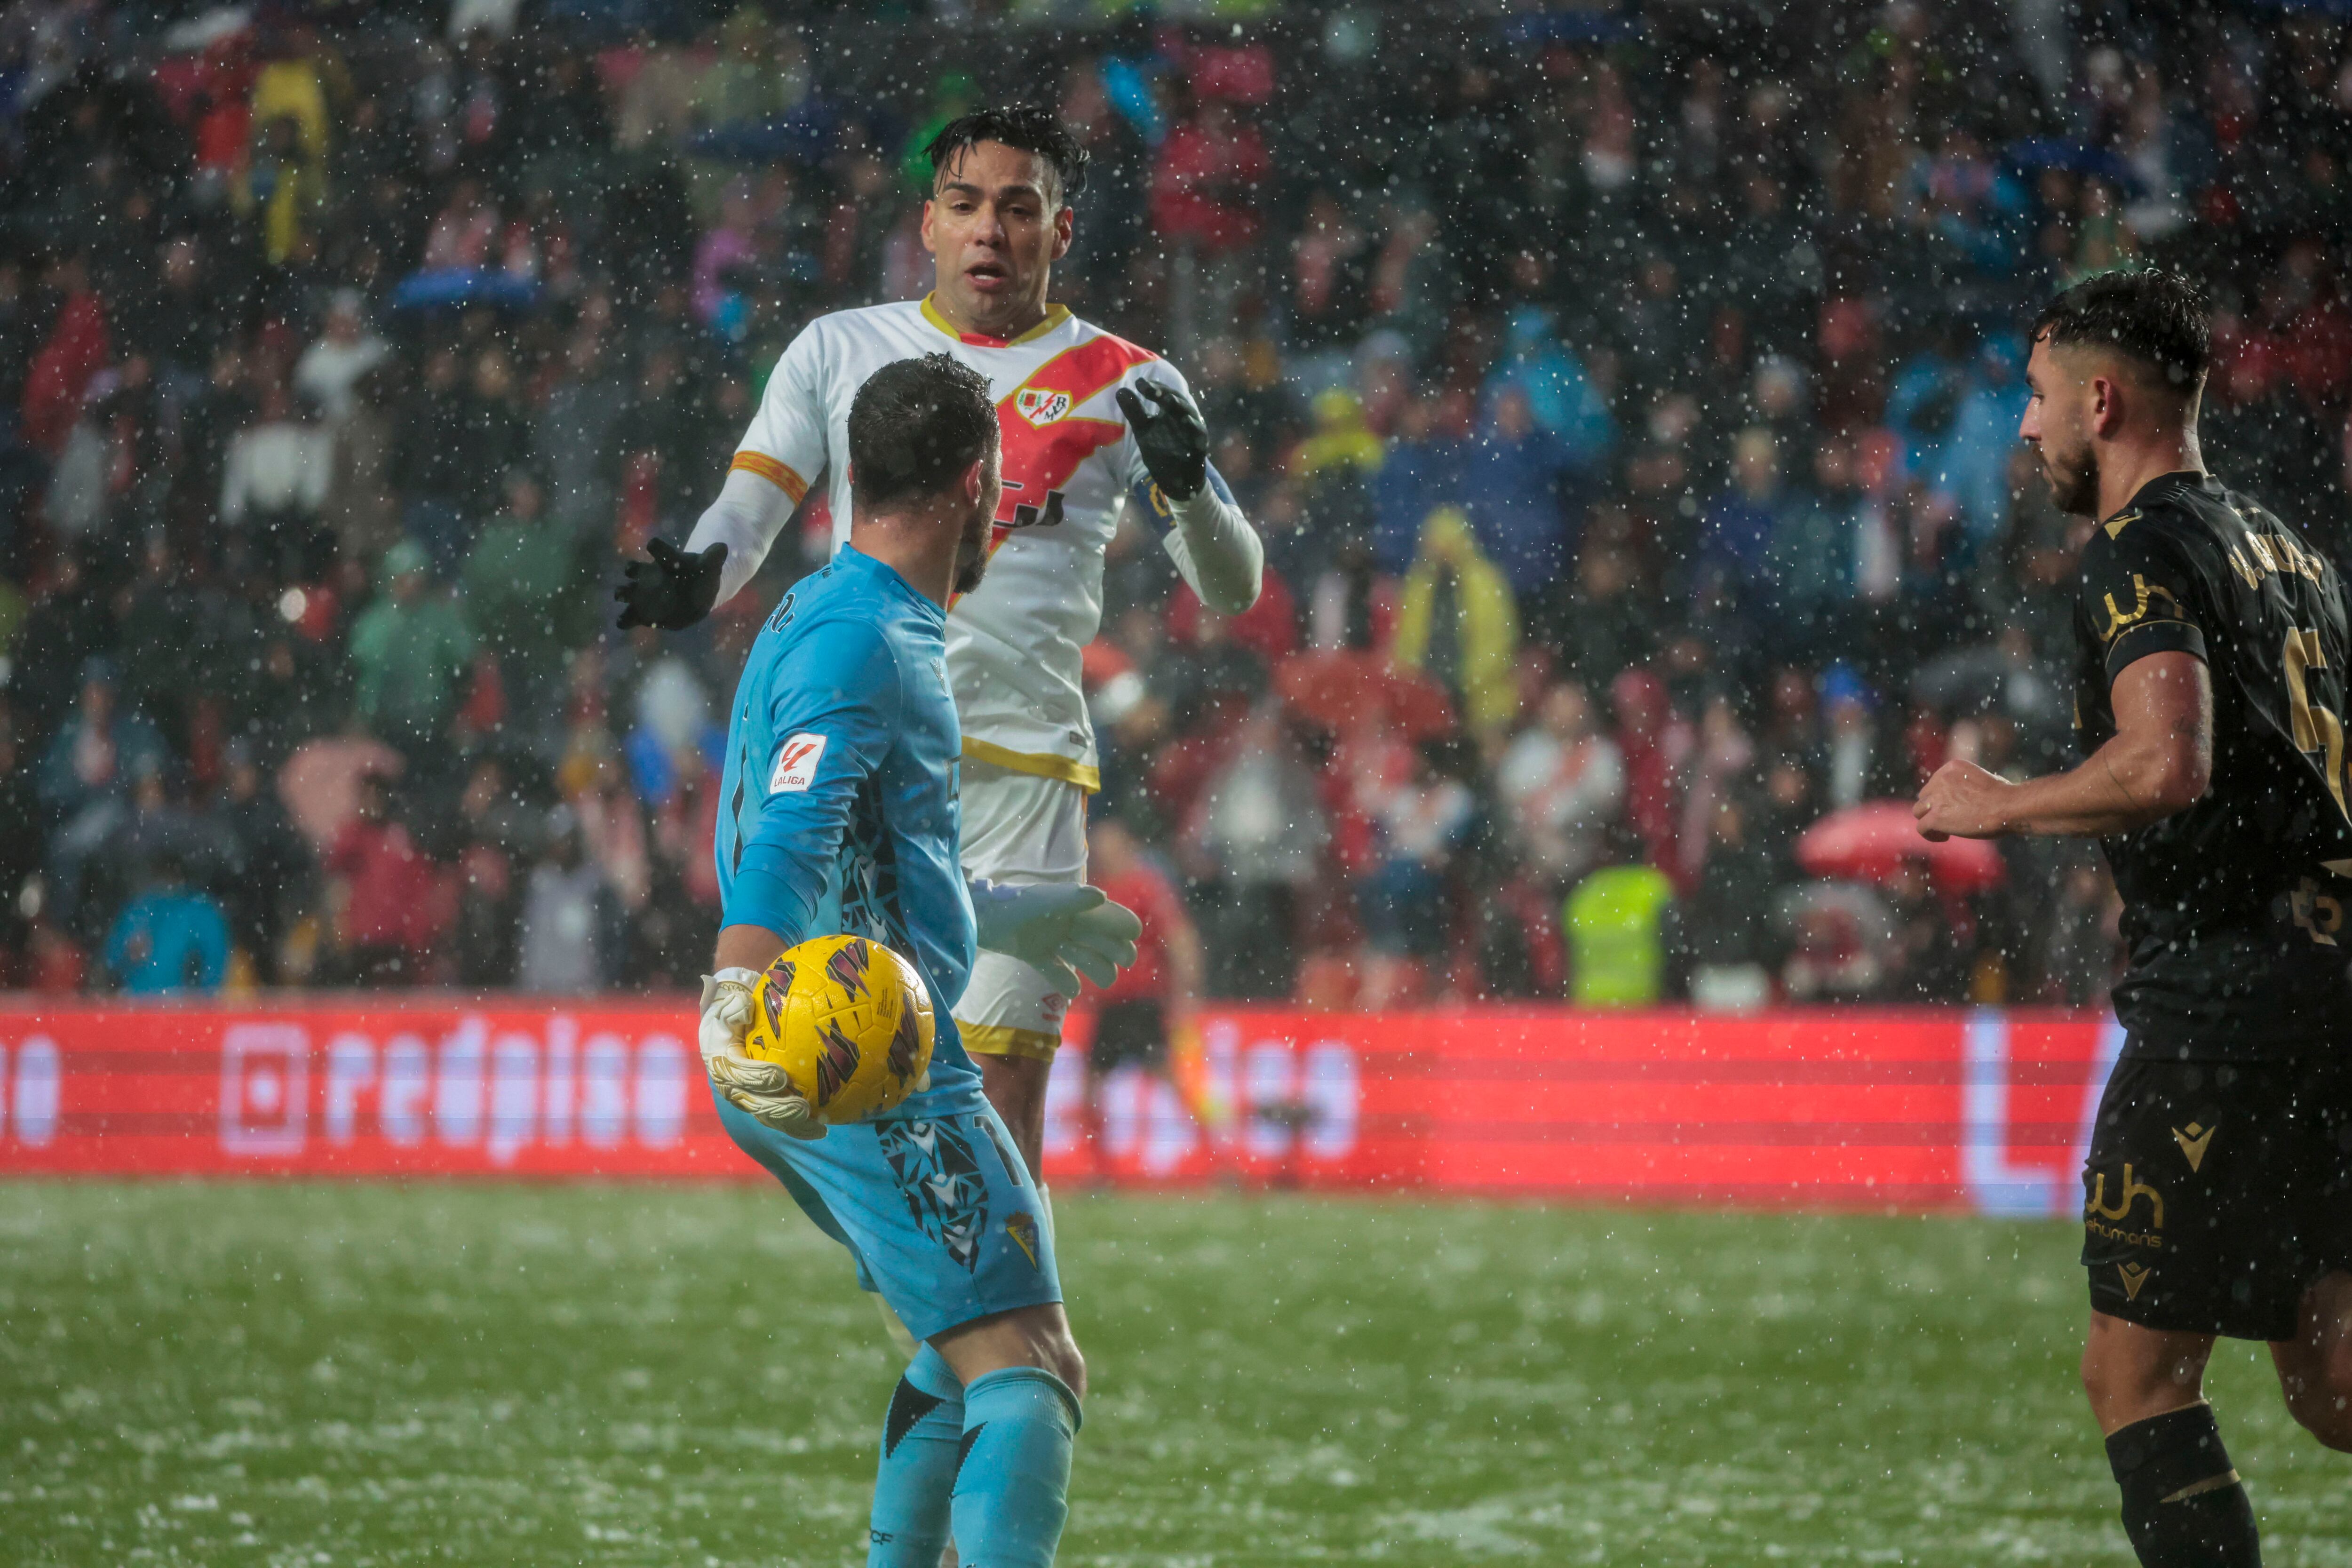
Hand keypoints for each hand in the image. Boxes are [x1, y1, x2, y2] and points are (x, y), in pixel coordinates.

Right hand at [615, 538, 725, 630]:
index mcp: (666, 561)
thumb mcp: (710, 567)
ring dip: (624, 592)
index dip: (658, 548)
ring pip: (626, 591)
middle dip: (633, 569)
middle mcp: (650, 575)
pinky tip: (624, 622)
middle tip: (631, 569)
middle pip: (635, 569)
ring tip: (621, 594)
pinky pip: (628, 617)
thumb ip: (713, 558)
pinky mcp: (641, 613)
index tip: (653, 545)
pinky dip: (625, 620)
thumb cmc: (699, 577)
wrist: (693, 596)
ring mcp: (643, 594)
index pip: (660, 550)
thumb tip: (723, 547)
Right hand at [698, 968, 823, 1138]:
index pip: (738, 1074)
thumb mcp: (729, 1005)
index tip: (779, 1076)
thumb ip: (734, 1006)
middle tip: (802, 1107)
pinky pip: (781, 1121)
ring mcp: (748, 1100)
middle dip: (779, 1109)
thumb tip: (744, 1006)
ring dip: (793, 1125)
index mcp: (723, 1063)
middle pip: (755, 1104)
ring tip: (818, 1126)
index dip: (757, 1077)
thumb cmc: (734, 1013)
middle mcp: (733, 1088)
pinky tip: (822, 1128)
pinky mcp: (763, 1106)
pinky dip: (800, 1127)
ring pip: (769, 1118)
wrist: (729, 1029)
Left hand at [968, 881, 1142, 998]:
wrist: (977, 920)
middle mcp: (1068, 923)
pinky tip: (1072, 988)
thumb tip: (1101, 897)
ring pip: (1088, 960)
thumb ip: (1071, 899)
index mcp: (1076, 906)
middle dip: (1114, 951)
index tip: (1131, 935)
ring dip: (1093, 967)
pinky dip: (1068, 983)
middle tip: (1118, 958)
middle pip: (1106, 942)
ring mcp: (1053, 941)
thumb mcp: (1043, 901)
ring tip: (1081, 968)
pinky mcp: (1036, 956)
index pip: (1112, 916)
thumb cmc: (1011, 905)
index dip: (1123, 925)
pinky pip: (1060, 975)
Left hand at [1114, 380, 1208, 501]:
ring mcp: (1194, 431)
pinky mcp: (1200, 446)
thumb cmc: (1162, 451)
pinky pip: (1199, 435)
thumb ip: (1134, 412)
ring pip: (1190, 415)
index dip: (1153, 387)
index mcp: (1171, 411)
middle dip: (1165, 393)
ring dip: (1180, 407)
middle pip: (1178, 400)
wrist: (1177, 480)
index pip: (1163, 393)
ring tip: (1168, 400)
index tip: (1139, 384)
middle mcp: (1184, 417)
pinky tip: (1185, 422)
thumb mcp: (1144, 431)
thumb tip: (1120, 390)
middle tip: (1152, 389)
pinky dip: (1193, 428)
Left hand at [1914, 759, 2015, 840]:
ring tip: (1945, 831)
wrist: (2009, 806)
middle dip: (1934, 807)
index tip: (1955, 807)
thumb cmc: (2007, 796)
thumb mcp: (1986, 780)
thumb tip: (1968, 797)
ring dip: (1929, 820)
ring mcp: (1937, 798)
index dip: (1942, 796)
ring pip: (1918, 811)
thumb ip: (1970, 785)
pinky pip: (1921, 828)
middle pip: (1925, 796)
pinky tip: (1944, 838)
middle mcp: (1941, 779)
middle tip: (1950, 819)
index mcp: (1952, 767)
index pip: (1935, 782)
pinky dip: (1929, 834)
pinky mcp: (1936, 817)